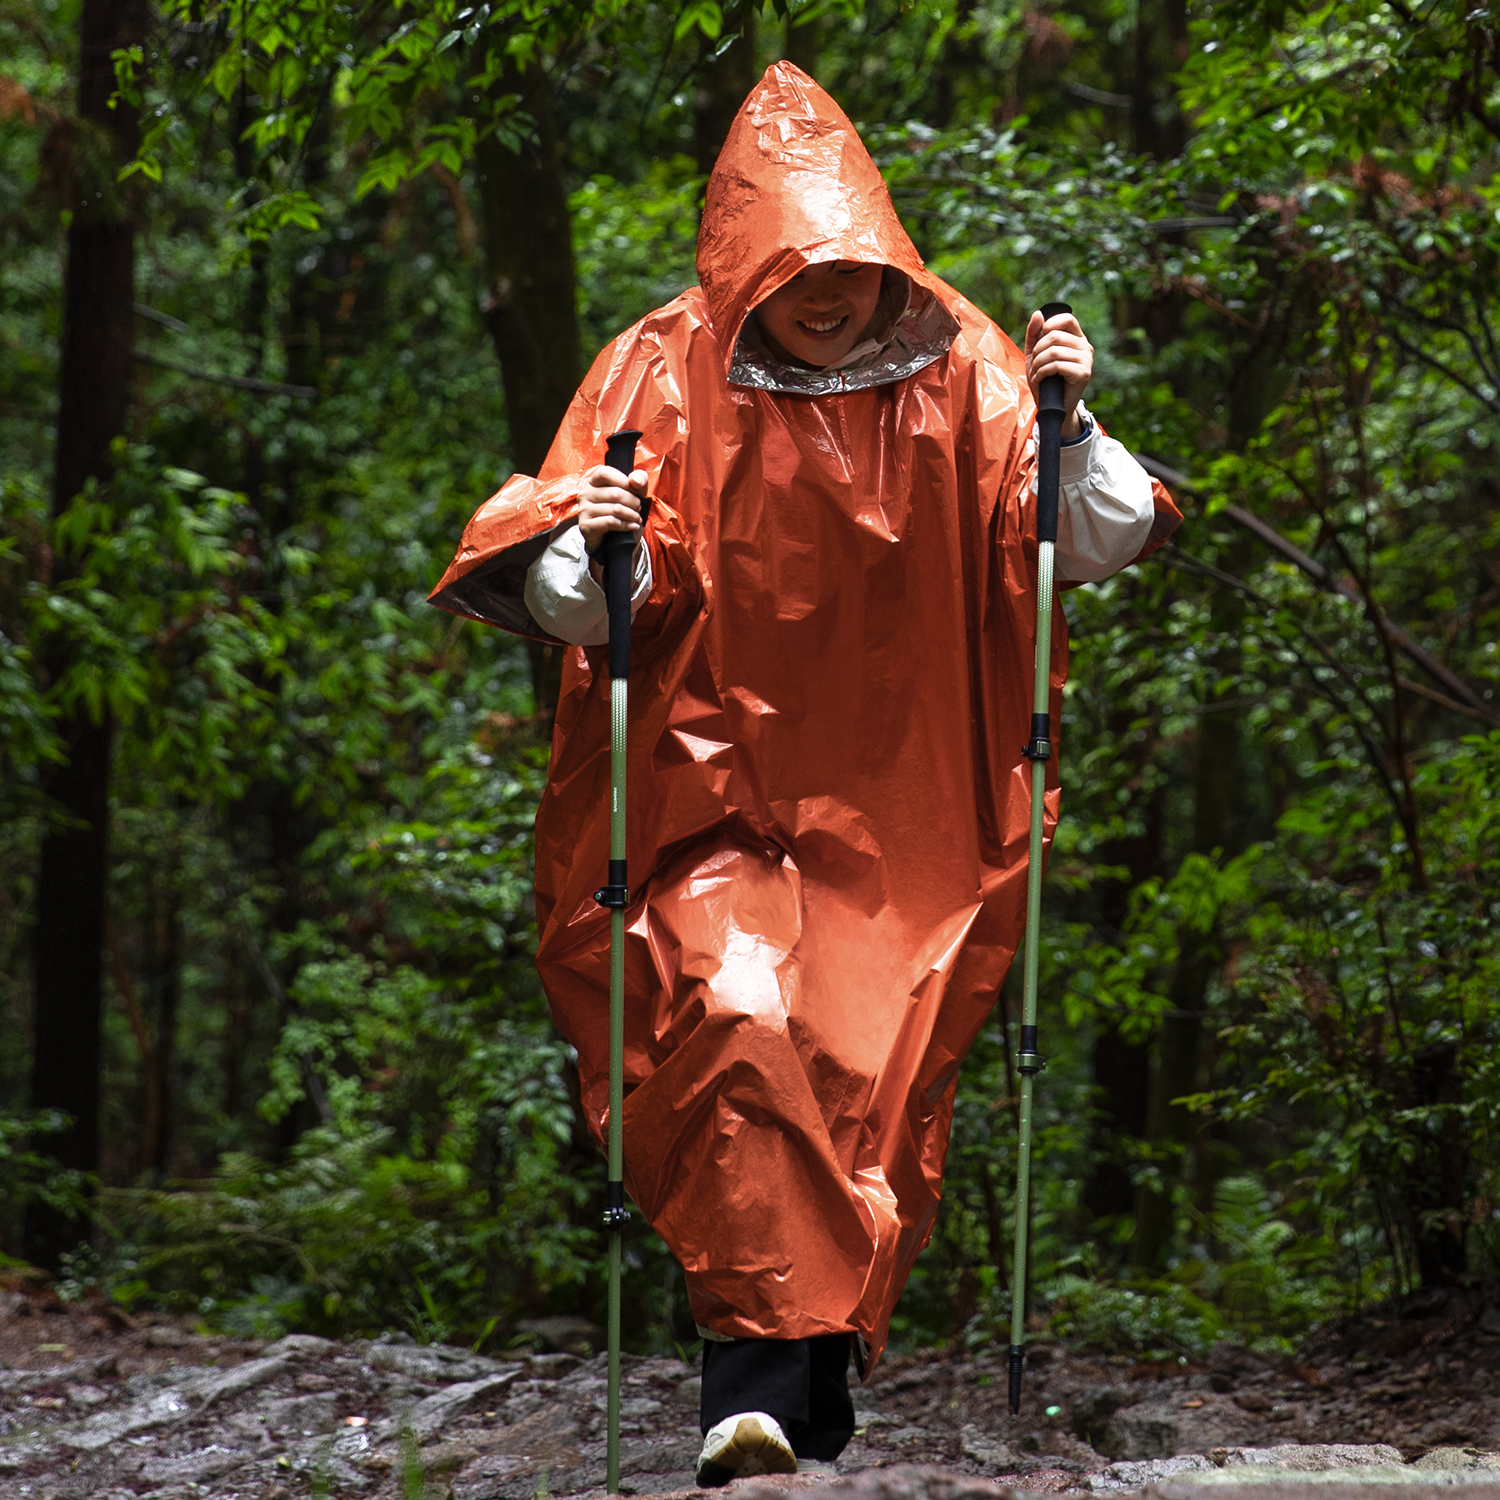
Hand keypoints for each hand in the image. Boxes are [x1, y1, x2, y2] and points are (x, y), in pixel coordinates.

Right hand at [578, 464, 647, 575]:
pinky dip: (625, 525)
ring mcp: (583, 510)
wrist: (614, 541)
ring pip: (614, 509)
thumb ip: (639, 480)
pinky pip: (610, 522)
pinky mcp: (586, 525)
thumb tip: (635, 480)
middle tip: (638, 508)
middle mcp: (585, 493)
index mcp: (593, 481)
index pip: (606, 473)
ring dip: (631, 515)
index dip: (624, 481)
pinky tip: (632, 526)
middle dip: (633, 502)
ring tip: (636, 519)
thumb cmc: (623, 513)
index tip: (634, 491)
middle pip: (615, 493)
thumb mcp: (635, 493)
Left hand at [1024, 309, 1093, 439]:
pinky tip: (1039, 379)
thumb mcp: (1034, 354)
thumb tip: (1038, 313)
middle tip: (1034, 364)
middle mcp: (1085, 346)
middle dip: (1037, 350)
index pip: (1066, 318)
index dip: (1048, 326)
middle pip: (1055, 335)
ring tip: (1036, 373)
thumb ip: (1034, 334)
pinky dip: (1042, 372)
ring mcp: (1087, 360)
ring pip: (1054, 350)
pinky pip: (1057, 365)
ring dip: (1038, 363)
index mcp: (1077, 338)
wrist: (1051, 407)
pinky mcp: (1084, 373)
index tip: (1038, 342)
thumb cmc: (1044, 380)